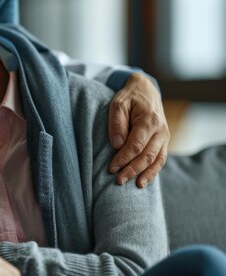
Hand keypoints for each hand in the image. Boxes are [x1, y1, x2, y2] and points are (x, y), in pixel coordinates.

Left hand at [108, 73, 169, 187]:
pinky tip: (143, 181)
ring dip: (145, 174)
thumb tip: (117, 144)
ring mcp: (164, 136)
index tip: (111, 168)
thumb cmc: (129, 97)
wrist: (146, 90)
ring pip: (157, 160)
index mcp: (149, 120)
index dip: (123, 158)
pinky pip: (161, 159)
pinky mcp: (163, 141)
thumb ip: (117, 123)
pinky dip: (153, 171)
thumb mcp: (117, 104)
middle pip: (147, 155)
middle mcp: (160, 130)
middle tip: (118, 181)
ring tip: (134, 186)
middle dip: (132, 170)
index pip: (136, 145)